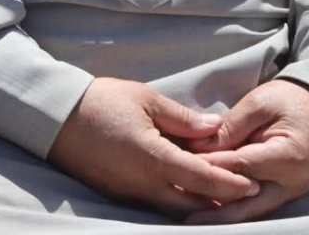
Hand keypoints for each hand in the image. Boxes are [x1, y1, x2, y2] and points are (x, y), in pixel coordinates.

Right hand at [47, 78, 259, 218]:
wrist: (54, 115)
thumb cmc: (100, 101)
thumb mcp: (145, 99)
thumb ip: (182, 118)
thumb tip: (214, 128)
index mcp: (154, 159)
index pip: (204, 179)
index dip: (232, 183)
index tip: (254, 183)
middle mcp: (143, 184)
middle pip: (193, 204)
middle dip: (220, 201)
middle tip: (244, 193)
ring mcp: (128, 193)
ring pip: (173, 209)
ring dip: (197, 203)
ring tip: (219, 194)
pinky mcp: (116, 193)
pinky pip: (153, 203)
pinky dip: (174, 199)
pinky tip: (184, 188)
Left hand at [183, 80, 308, 224]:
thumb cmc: (290, 100)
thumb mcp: (259, 103)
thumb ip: (231, 127)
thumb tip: (199, 148)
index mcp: (289, 156)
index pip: (240, 166)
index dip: (210, 166)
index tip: (181, 166)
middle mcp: (293, 182)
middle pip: (247, 201)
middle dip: (214, 208)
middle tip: (184, 212)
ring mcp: (291, 191)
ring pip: (251, 210)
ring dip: (221, 214)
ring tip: (192, 219)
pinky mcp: (284, 193)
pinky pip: (256, 205)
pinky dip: (233, 207)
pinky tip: (210, 209)